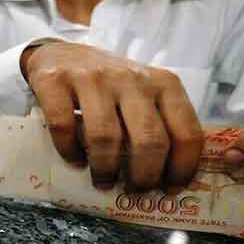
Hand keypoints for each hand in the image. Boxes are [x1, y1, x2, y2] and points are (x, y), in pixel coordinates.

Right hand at [21, 42, 203, 190]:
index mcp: (164, 84)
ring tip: (103, 181)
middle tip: (134, 191)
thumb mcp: (144, 95)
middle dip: (143, 177)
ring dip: (105, 170)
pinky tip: (74, 160)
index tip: (168, 189)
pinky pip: (64, 127)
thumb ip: (159, 126)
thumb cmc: (110, 85)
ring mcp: (93, 78)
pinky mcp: (56, 81)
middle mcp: (132, 78)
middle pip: (149, 140)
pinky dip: (69, 151)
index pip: (187, 133)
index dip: (181, 169)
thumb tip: (165, 181)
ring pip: (106, 137)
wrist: (61, 52)